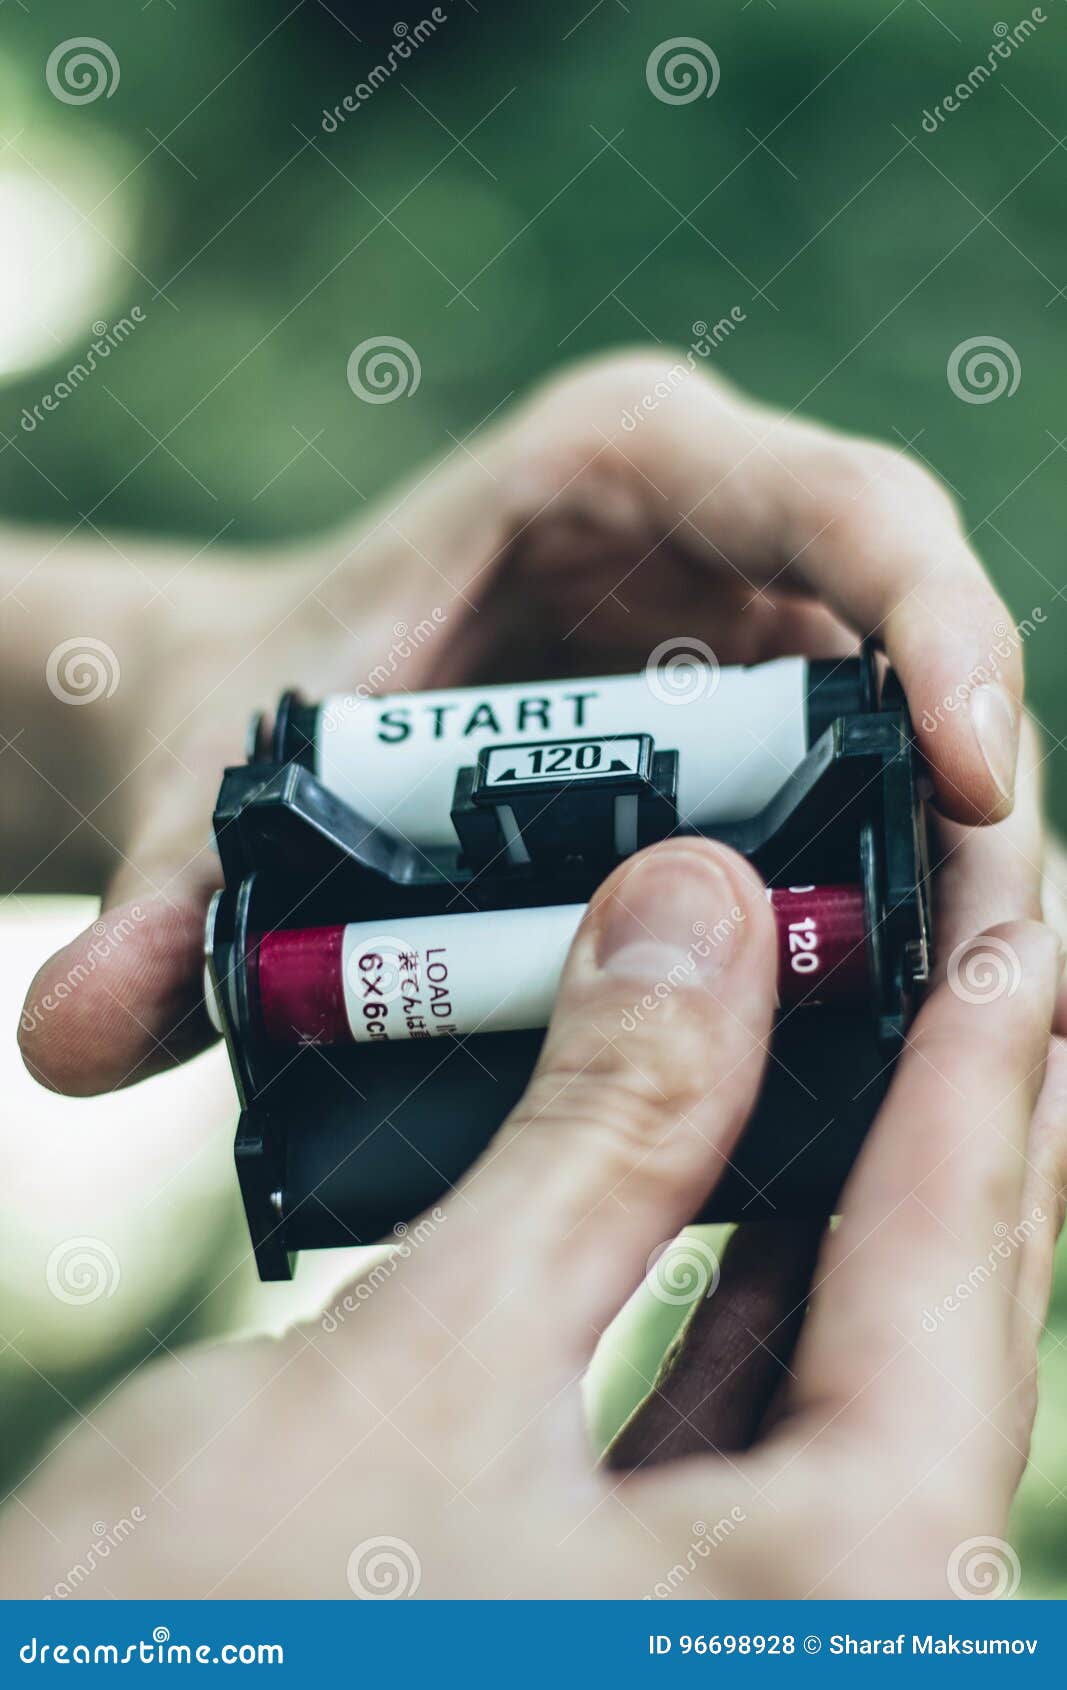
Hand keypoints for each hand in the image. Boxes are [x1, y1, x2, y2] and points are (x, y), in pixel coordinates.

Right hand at [4, 842, 1061, 1597]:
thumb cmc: (205, 1641)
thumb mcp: (420, 1362)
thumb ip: (593, 1137)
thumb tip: (702, 913)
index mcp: (836, 1611)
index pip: (956, 1276)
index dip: (983, 1063)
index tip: (1009, 907)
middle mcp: (820, 1636)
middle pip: (925, 1319)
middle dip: (934, 1104)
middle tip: (954, 928)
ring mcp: (724, 1631)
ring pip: (833, 1365)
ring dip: (828, 1179)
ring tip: (850, 1003)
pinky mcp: (628, 1617)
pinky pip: (735, 1417)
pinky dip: (729, 1275)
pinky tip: (720, 1155)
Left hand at [14, 350, 1029, 1094]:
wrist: (254, 717)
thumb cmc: (250, 701)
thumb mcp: (214, 783)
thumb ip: (162, 901)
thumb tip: (71, 1038)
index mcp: (621, 469)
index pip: (841, 507)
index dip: (940, 624)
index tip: (972, 776)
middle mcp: (717, 538)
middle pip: (918, 641)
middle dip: (971, 811)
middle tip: (993, 982)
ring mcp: (750, 640)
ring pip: (914, 746)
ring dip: (947, 888)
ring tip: (956, 1047)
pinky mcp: (759, 738)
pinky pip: (866, 815)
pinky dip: (884, 919)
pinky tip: (877, 1048)